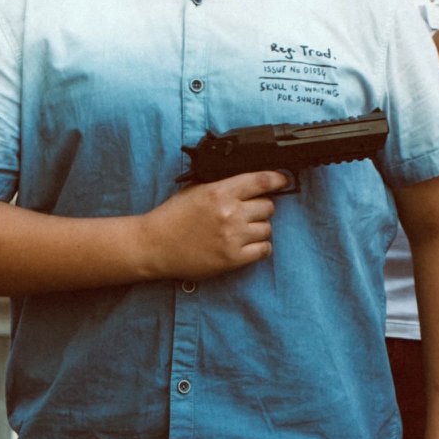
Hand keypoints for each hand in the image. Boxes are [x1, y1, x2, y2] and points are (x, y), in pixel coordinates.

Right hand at [137, 169, 289, 280]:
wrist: (155, 245)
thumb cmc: (173, 216)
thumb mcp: (196, 190)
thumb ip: (223, 185)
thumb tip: (250, 182)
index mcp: (220, 192)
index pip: (260, 181)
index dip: (277, 179)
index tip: (284, 180)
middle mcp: (230, 213)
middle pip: (268, 206)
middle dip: (260, 208)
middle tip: (246, 213)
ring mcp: (233, 237)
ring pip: (267, 228)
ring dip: (258, 229)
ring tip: (241, 231)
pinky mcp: (233, 259)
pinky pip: (264, 250)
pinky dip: (259, 247)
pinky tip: (246, 245)